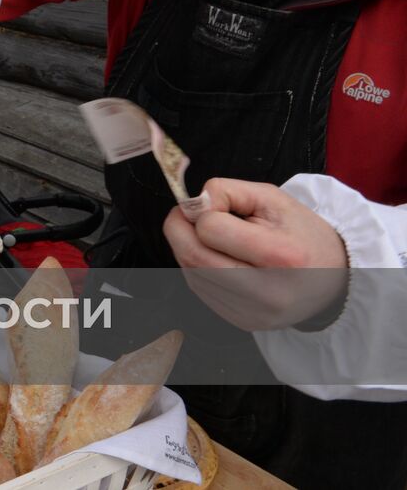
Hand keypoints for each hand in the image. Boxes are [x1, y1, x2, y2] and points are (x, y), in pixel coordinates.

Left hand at [164, 177, 348, 330]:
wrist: (334, 278)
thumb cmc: (301, 233)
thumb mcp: (272, 198)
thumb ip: (227, 191)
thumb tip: (191, 204)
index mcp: (282, 256)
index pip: (210, 229)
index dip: (204, 209)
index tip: (216, 204)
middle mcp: (267, 293)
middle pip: (193, 255)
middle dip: (180, 228)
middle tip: (190, 214)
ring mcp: (253, 313)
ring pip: (191, 272)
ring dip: (188, 247)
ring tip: (214, 237)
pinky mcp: (241, 323)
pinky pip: (199, 288)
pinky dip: (199, 267)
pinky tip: (221, 259)